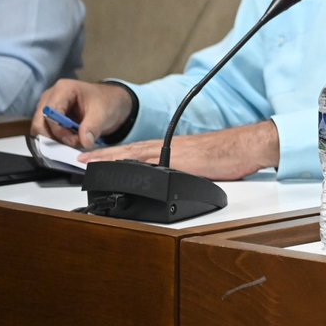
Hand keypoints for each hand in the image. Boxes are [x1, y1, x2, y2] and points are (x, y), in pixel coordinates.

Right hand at [31, 80, 132, 149]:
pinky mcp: (50, 116)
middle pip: (40, 122)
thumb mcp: (103, 113)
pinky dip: (57, 139)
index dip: (59, 130)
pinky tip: (72, 139)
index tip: (74, 140)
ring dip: (56, 139)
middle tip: (74, 143)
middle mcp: (50, 96)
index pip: (50, 113)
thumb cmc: (106, 102)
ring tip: (76, 141)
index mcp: (63, 89)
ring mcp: (48, 106)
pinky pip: (46, 131)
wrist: (111, 103)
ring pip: (41, 129)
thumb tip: (84, 143)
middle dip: (55, 137)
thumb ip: (92, 127)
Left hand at [77, 121, 279, 180]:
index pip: (137, 150)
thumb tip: (177, 179)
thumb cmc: (231, 154)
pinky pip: (149, 162)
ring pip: (133, 153)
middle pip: (129, 149)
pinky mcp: (179, 161)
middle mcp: (169, 147)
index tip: (95, 157)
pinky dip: (130, 163)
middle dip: (103, 154)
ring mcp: (173, 153)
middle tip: (80, 157)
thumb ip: (186, 168)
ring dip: (109, 157)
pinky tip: (118, 167)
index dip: (114, 153)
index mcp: (173, 148)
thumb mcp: (203, 162)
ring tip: (88, 161)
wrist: (246, 146)